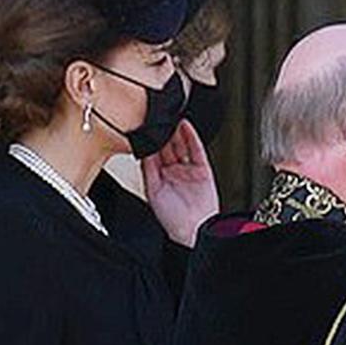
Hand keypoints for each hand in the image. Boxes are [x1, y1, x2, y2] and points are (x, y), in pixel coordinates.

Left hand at [143, 120, 218, 246]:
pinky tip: (185, 126)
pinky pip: (196, 150)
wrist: (193, 228)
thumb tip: (142, 149)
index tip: (144, 125)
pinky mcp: (203, 169)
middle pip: (167, 146)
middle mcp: (173, 171)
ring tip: (171, 116)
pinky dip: (191, 137)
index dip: (150, 139)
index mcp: (159, 177)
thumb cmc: (171, 217)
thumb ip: (148, 168)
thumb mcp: (152, 190)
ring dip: (176, 131)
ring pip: (181, 145)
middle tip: (158, 117)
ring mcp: (188, 170)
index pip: (153, 153)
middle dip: (163, 132)